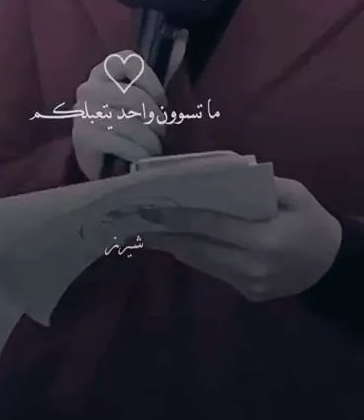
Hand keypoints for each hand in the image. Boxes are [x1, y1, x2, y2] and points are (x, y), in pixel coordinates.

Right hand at [72, 51, 167, 179]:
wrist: (100, 161)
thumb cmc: (122, 127)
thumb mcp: (133, 101)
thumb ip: (146, 88)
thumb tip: (171, 81)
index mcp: (103, 73)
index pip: (128, 61)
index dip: (151, 80)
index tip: (162, 102)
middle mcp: (90, 89)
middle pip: (135, 97)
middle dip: (155, 119)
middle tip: (161, 132)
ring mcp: (84, 113)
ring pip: (129, 124)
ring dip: (149, 140)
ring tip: (154, 148)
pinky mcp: (84, 138)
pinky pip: (120, 143)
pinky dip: (136, 152)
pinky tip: (140, 157)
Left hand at [144, 178, 342, 301]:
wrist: (331, 264)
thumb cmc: (311, 220)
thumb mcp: (293, 193)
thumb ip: (259, 185)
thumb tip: (220, 175)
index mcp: (264, 240)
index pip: (210, 225)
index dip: (177, 217)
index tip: (150, 208)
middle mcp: (252, 267)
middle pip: (198, 248)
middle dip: (166, 233)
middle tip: (137, 220)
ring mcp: (249, 284)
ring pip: (202, 263)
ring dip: (174, 246)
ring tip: (147, 230)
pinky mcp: (248, 293)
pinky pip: (214, 271)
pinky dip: (194, 255)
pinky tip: (177, 242)